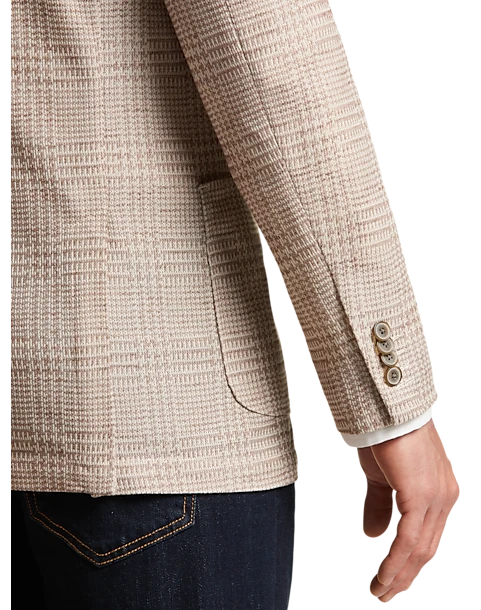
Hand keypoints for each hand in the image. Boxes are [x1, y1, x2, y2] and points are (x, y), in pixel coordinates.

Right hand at [357, 418, 458, 602]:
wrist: (386, 410)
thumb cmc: (385, 434)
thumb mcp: (380, 477)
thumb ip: (380, 506)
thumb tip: (373, 533)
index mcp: (438, 490)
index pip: (427, 535)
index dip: (410, 560)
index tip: (394, 577)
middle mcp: (443, 496)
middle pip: (426, 547)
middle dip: (405, 575)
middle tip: (386, 594)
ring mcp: (436, 497)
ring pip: (419, 549)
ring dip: (398, 574)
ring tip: (380, 591)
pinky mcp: (421, 496)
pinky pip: (408, 540)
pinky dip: (395, 562)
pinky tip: (383, 576)